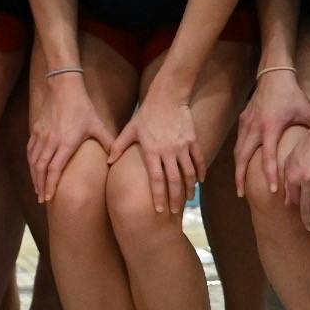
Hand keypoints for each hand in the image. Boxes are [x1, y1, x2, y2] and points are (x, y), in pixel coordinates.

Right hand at [28, 75, 114, 203]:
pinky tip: (33, 169)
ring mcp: (41, 135)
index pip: (55, 169)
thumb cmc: (83, 108)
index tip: (49, 198)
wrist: (64, 88)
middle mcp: (50, 141)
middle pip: (41, 168)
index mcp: (66, 142)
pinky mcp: (36, 129)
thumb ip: (108, 143)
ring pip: (33, 160)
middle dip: (40, 185)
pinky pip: (30, 150)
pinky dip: (31, 162)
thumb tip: (114, 162)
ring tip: (37, 188)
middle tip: (42, 199)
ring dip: (34, 176)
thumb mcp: (98, 126)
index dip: (51, 185)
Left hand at [109, 90, 204, 213]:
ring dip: (189, 189)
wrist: (167, 96)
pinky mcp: (193, 141)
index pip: (156, 179)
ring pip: (189, 173)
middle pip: (174, 181)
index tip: (158, 211)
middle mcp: (168, 151)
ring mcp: (183, 146)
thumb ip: (119, 146)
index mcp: (152, 150)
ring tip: (187, 199)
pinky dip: (201, 173)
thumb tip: (108, 162)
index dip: (158, 196)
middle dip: (175, 199)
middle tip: (175, 212)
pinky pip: (199, 161)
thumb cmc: (146, 113)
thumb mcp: (130, 129)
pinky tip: (199, 181)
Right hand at [235, 69, 309, 196]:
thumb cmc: (292, 96)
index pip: (267, 155)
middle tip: (243, 194)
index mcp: (270, 126)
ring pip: (237, 150)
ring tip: (239, 185)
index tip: (273, 190)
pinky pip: (239, 142)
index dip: (270, 174)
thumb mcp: (306, 113)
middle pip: (243, 156)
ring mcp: (246, 123)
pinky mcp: (243, 120)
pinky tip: (241, 166)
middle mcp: (254, 127)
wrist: (273, 75)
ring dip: (237, 168)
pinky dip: (239, 156)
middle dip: (241, 176)